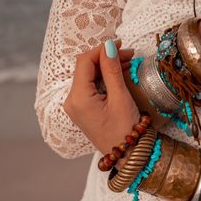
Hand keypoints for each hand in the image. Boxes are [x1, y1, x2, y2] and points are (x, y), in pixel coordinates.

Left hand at [63, 39, 139, 155]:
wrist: (127, 156)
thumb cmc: (125, 130)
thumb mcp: (120, 97)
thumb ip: (112, 70)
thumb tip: (108, 47)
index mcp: (78, 98)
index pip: (84, 62)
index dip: (101, 49)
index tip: (119, 45)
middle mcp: (72, 101)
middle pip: (86, 68)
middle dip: (106, 58)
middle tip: (128, 54)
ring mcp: (76, 106)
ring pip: (89, 76)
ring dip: (106, 67)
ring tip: (127, 62)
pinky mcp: (83, 109)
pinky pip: (91, 86)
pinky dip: (104, 78)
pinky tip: (119, 74)